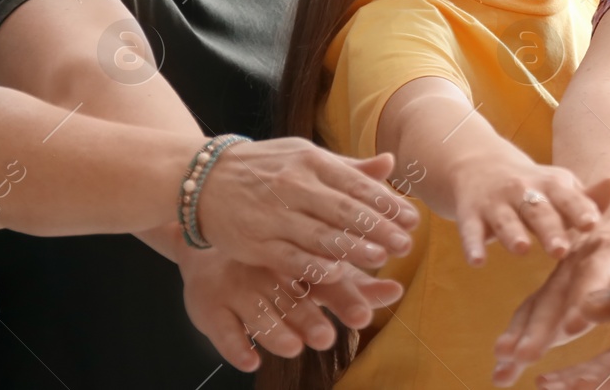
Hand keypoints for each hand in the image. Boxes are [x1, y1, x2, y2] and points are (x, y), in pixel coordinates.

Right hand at [178, 247, 403, 371]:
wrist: (209, 248)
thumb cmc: (278, 254)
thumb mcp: (315, 258)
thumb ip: (355, 287)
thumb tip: (400, 291)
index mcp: (298, 256)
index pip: (326, 274)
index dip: (346, 295)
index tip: (365, 317)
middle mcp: (268, 271)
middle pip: (293, 297)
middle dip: (311, 318)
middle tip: (328, 338)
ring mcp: (238, 289)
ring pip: (259, 313)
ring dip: (277, 332)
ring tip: (294, 348)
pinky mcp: (211, 308)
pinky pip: (223, 330)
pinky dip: (237, 346)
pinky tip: (251, 361)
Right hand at [198, 142, 419, 282]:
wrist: (204, 178)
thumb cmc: (265, 167)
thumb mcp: (305, 156)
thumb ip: (348, 167)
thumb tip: (391, 164)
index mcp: (311, 161)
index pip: (356, 184)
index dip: (387, 203)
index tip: (411, 219)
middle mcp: (294, 185)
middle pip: (343, 210)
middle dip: (377, 228)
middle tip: (405, 244)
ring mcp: (273, 214)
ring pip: (319, 234)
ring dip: (352, 248)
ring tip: (381, 259)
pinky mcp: (255, 241)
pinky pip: (289, 256)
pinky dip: (313, 265)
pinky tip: (337, 273)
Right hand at [451, 153, 609, 265]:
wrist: (478, 164)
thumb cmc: (532, 187)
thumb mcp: (559, 187)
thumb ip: (587, 197)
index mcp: (551, 185)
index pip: (568, 197)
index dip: (580, 210)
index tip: (592, 224)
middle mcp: (523, 190)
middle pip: (538, 211)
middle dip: (549, 229)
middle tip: (561, 250)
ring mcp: (496, 201)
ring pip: (505, 220)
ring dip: (514, 234)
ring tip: (523, 250)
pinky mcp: (471, 213)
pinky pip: (471, 230)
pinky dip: (473, 245)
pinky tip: (477, 262)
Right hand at [492, 212, 609, 384]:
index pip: (597, 276)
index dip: (584, 300)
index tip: (572, 327)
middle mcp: (578, 261)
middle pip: (557, 296)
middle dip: (540, 327)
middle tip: (525, 354)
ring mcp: (559, 275)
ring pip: (537, 306)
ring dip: (518, 334)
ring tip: (504, 361)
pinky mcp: (548, 289)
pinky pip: (528, 313)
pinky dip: (513, 336)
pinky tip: (501, 364)